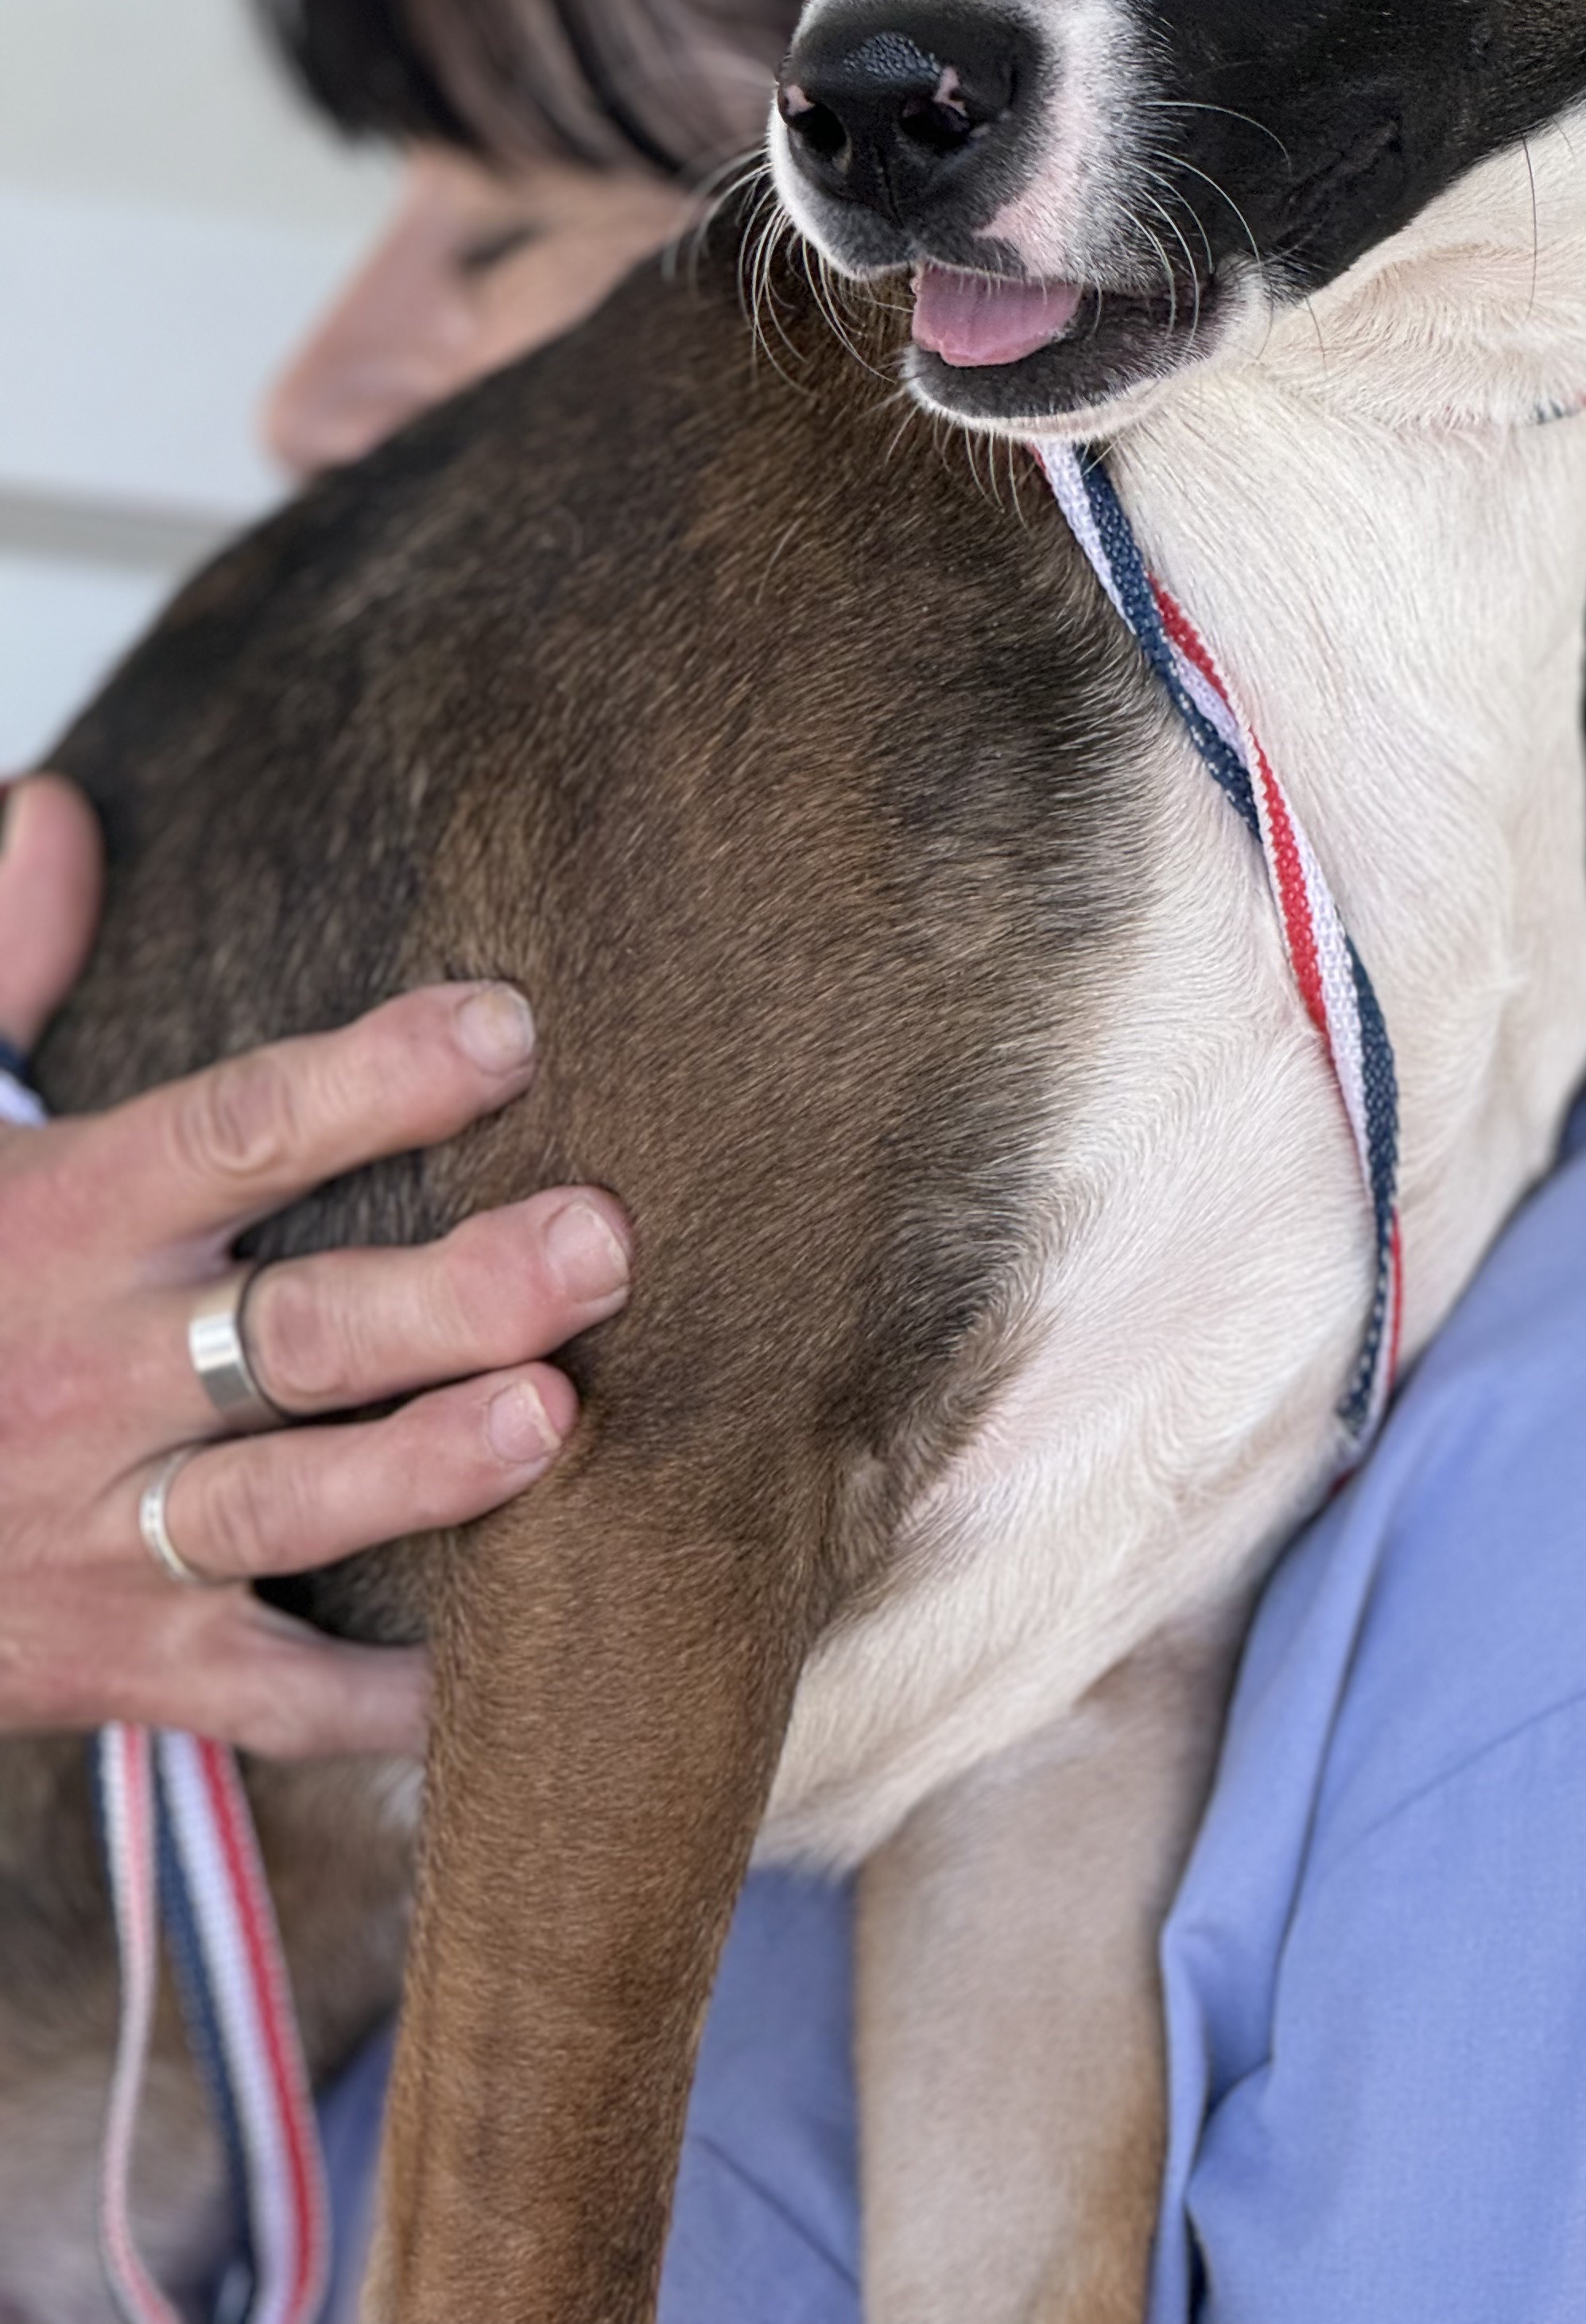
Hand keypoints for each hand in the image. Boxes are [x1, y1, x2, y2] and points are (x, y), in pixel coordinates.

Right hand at [0, 773, 629, 1756]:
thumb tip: (59, 805)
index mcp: (56, 1226)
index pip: (231, 1132)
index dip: (369, 1079)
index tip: (508, 1026)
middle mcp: (87, 1377)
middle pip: (295, 1328)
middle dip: (453, 1290)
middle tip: (603, 1239)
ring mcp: (102, 1529)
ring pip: (288, 1502)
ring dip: (426, 1472)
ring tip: (560, 1425)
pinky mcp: (115, 1661)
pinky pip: (262, 1694)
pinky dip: (378, 1705)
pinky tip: (505, 1683)